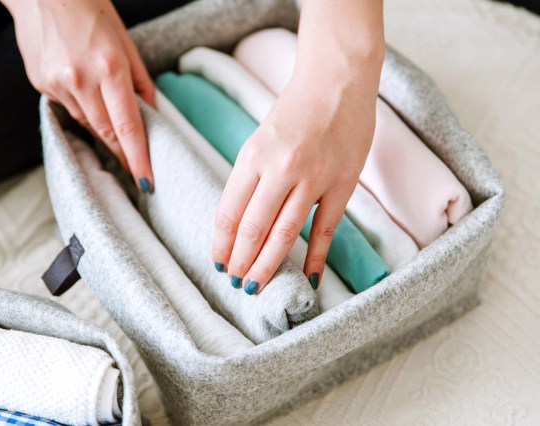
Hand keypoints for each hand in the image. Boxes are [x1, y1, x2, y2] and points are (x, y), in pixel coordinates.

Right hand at [2, 0, 154, 190]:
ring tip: (115, 135)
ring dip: (103, 132)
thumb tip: (151, 114)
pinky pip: (68, 109)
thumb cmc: (91, 9)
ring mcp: (57, 84)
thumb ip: (140, 81)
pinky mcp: (41, 84)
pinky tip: (86, 97)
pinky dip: (82, 111)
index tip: (146, 181)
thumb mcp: (125, 41)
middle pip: (106, 133)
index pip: (128, 127)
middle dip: (122, 155)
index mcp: (110, 67)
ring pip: (87, 124)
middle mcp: (81, 80)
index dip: (137, 158)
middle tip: (136, 171)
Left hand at [212, 66, 380, 293]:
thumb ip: (250, 179)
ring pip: (285, 234)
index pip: (230, 212)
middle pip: (254, 228)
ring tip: (255, 286)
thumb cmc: (295, 112)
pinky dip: (315, 257)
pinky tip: (307, 279)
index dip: (222, 243)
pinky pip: (326, 229)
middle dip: (241, 261)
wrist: (337, 82)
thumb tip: (240, 224)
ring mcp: (314, 177)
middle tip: (236, 283)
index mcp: (253, 156)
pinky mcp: (343, 184)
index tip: (218, 263)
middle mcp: (281, 168)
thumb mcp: (260, 141)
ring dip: (268, 265)